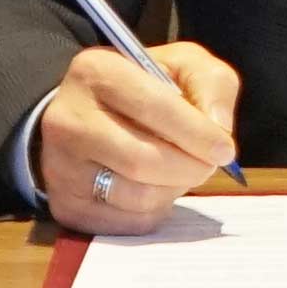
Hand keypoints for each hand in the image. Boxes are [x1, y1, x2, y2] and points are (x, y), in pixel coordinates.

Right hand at [39, 37, 246, 234]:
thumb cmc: (143, 89)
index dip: (196, 132)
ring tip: (179, 170)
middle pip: (142, 159)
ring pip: (137, 196)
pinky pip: (128, 222)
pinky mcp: (67, 206)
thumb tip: (218, 128)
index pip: (152, 105)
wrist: (87, 116)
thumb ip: (210, 83)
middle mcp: (67, 119)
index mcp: (96, 71)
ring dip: (174, 189)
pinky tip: (155, 186)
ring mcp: (61, 167)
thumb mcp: (181, 65)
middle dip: (190, 167)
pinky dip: (156, 209)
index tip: (225, 149)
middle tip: (208, 165)